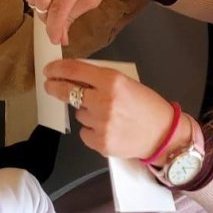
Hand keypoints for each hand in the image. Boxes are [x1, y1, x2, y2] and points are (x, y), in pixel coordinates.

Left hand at [43, 60, 176, 159]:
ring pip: (79, 114)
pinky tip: (107, 128)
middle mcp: (104, 101)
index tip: (49, 70)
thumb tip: (75, 77)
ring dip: (86, 112)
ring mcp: (101, 124)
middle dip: (54, 87)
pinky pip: (84, 132)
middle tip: (50, 85)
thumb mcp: (126, 83)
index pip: (75, 70)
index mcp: (112, 81)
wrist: (163, 134)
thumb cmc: (146, 105)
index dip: (58, 69)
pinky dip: (91, 130)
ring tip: (107, 115)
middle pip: (67, 92)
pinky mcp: (101, 143)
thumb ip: (101, 79)